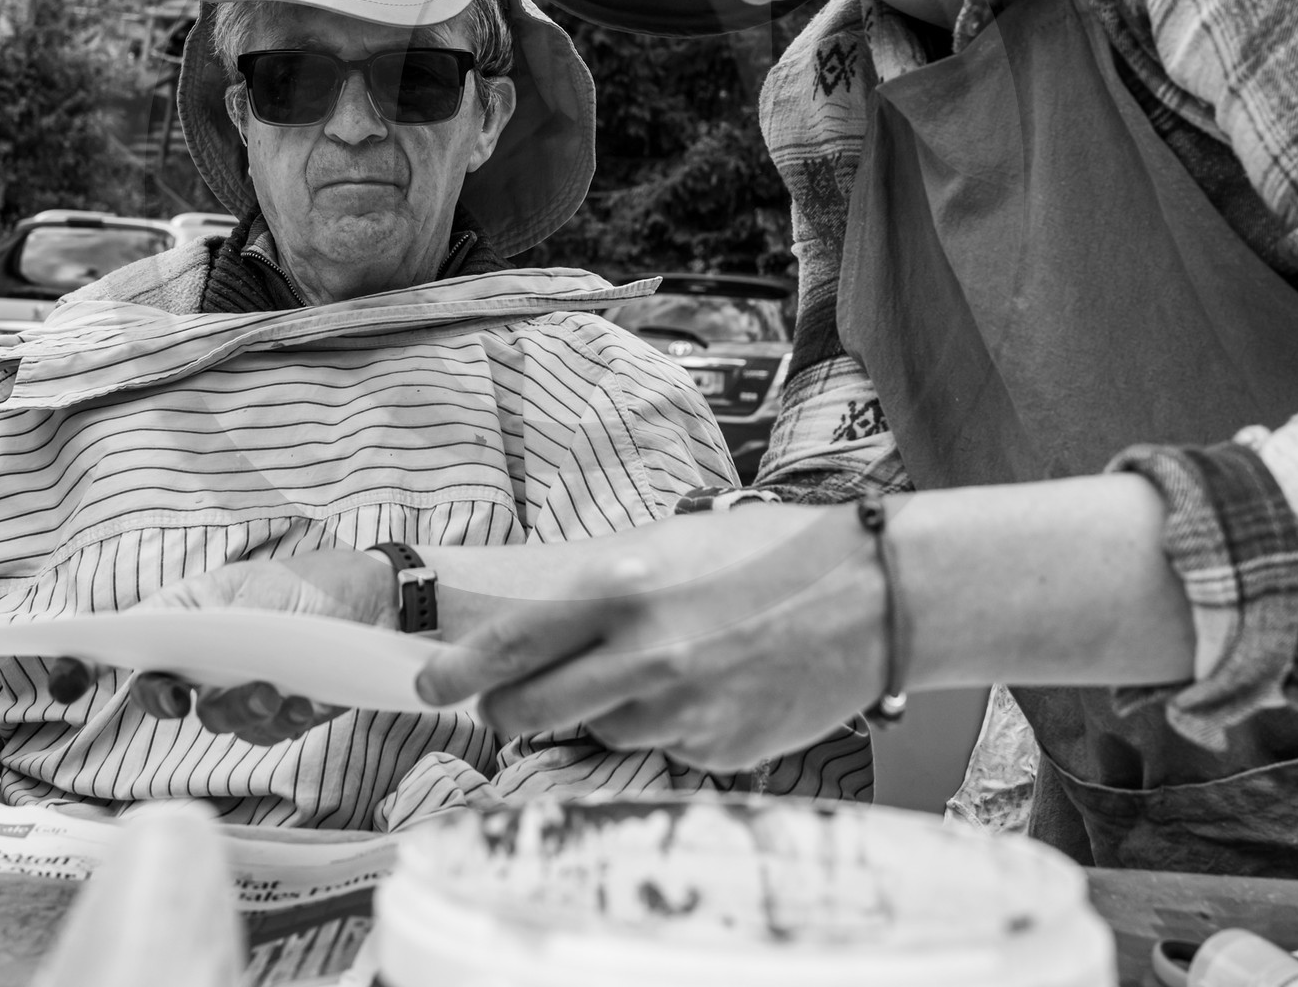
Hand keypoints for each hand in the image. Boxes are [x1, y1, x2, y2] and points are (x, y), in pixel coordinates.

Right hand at [50, 552, 396, 745]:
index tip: (66, 675)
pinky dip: (286, 715)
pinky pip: (269, 731)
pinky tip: (309, 698)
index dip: (84, 662)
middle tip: (179, 697)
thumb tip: (139, 635)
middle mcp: (205, 665)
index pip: (125, 647)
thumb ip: (190, 613)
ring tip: (275, 687)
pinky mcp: (283, 715)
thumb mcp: (244, 587)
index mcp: (186, 621)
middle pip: (163, 699)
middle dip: (168, 701)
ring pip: (219, 721)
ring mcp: (242, 694)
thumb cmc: (304, 583)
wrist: (375, 599)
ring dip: (242, 707)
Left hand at [417, 507, 886, 771]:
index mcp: (622, 592)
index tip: (427, 685)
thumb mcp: (670, 546)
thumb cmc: (770, 554)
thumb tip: (538, 629)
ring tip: (656, 666)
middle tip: (507, 703)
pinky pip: (660, 748)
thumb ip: (602, 592)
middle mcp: (643, 658)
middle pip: (529, 712)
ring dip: (600, 711)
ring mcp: (681, 714)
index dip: (457, 672)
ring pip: (596, 731)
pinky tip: (707, 686)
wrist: (870, 596)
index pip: (511, 647)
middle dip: (506, 712)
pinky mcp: (717, 752)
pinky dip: (666, 726)